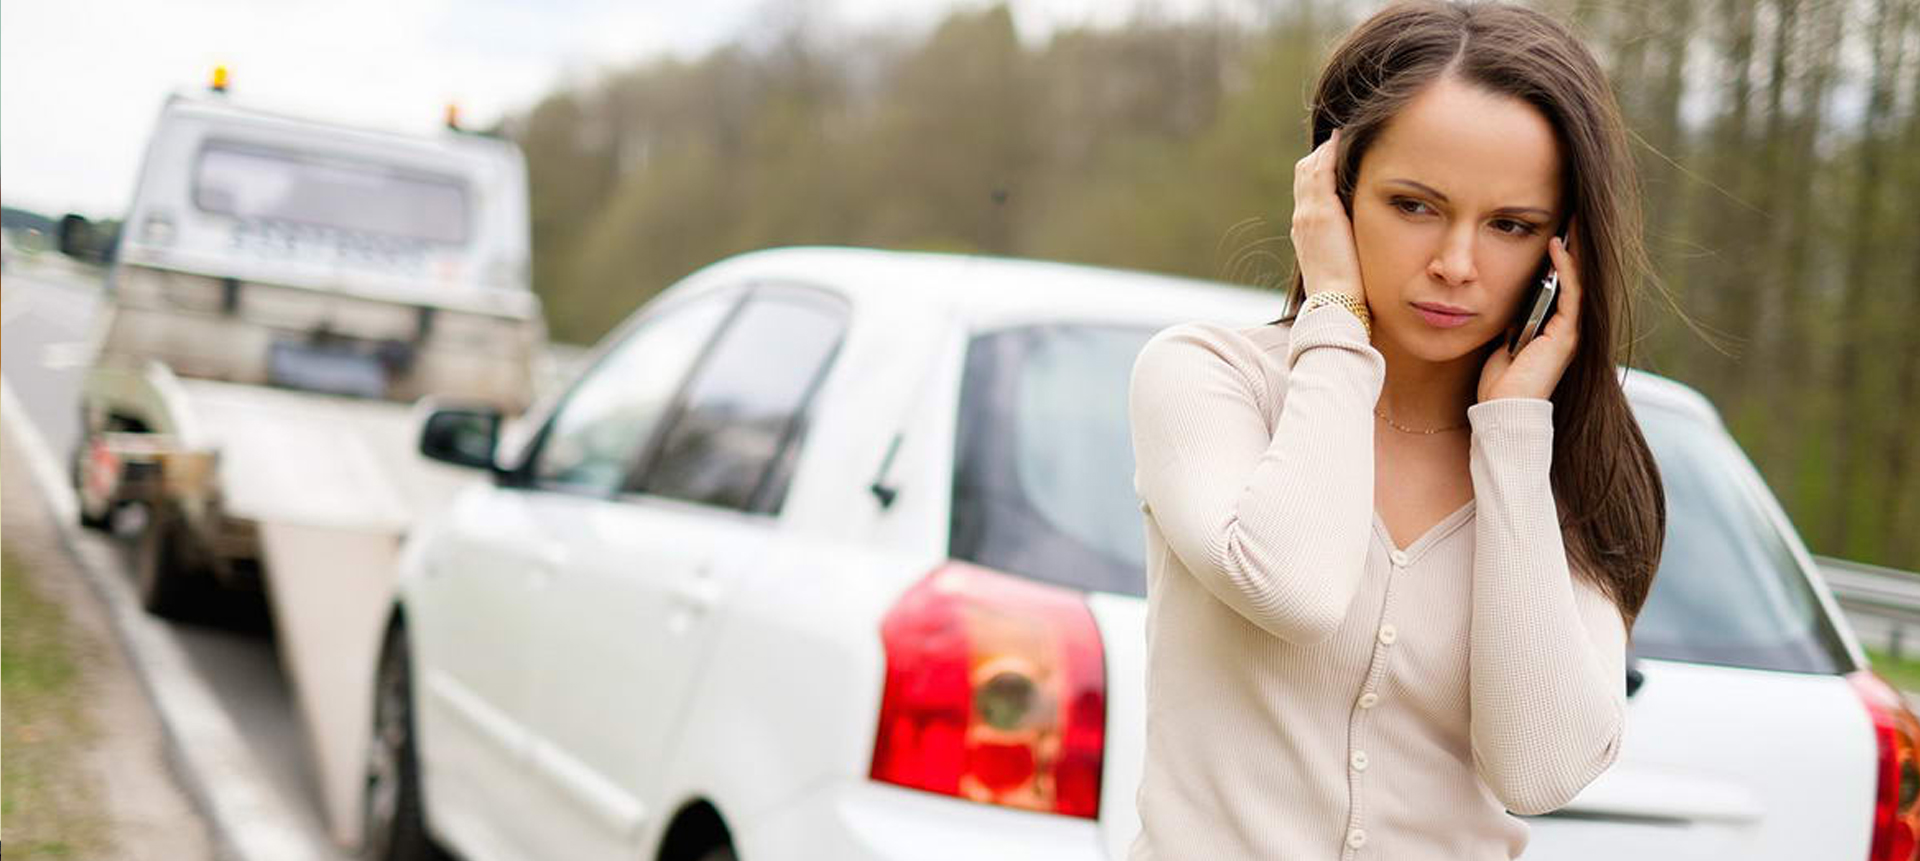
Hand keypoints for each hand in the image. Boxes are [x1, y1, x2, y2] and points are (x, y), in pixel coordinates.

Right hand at [1291, 128, 1364, 302]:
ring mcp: (1308, 213)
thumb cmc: (1343, 295)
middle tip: (1336, 141)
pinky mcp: (1321, 211)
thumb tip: (1358, 249)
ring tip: (1338, 136)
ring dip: (1322, 151)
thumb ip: (1344, 251)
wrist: (1335, 304)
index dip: (1316, 174)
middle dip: (1317, 157)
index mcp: (1304, 233)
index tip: (1330, 161)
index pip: (1306, 194)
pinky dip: (1328, 153)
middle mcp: (1301, 219)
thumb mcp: (1339, 268)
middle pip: (1303, 176)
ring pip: (1309, 169)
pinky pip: (1321, 171)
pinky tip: (1339, 139)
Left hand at [1478, 231, 1580, 401]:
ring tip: (1572, 220)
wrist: (1504, 410)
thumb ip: (1514, 326)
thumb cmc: (1501, 384)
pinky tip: (1557, 246)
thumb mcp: (1505, 346)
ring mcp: (1569, 332)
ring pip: (1578, 281)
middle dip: (1575, 247)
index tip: (1555, 231)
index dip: (1561, 259)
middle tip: (1572, 216)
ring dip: (1575, 250)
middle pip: (1576, 279)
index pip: (1563, 287)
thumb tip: (1510, 306)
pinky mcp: (1565, 335)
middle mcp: (1567, 329)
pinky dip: (1564, 268)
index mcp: (1553, 332)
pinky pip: (1570, 293)